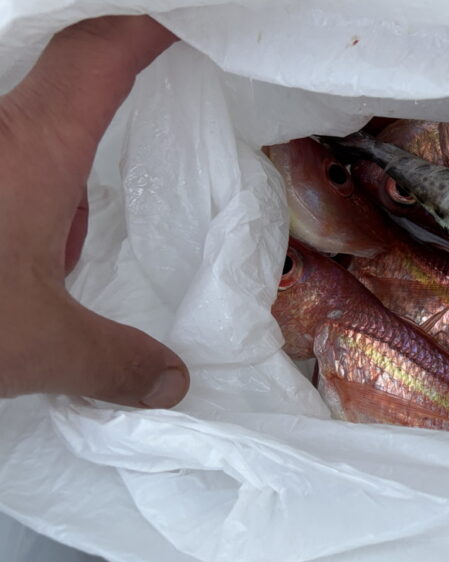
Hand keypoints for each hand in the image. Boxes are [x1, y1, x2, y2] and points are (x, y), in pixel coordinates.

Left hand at [0, 16, 188, 407]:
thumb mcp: (35, 346)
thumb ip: (113, 360)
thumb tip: (171, 383)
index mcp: (33, 146)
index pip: (98, 54)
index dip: (141, 28)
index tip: (175, 23)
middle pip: (49, 100)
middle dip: (72, 157)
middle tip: (74, 226)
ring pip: (6, 142)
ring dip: (23, 196)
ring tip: (17, 270)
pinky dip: (1, 210)